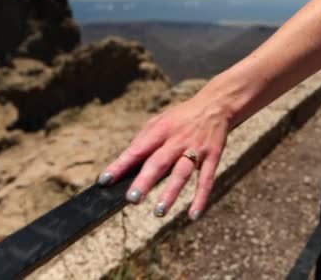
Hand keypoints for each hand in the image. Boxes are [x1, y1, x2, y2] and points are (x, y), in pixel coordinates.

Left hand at [97, 94, 229, 219]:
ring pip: (182, 173)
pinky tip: (193, 215)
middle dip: (145, 181)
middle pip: (159, 162)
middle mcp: (177, 140)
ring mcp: (196, 149)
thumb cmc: (181, 118)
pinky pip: (206, 179)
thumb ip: (143, 140)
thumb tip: (126, 162)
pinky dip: (201, 198)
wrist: (215, 105)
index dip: (121, 165)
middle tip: (132, 199)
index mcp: (161, 130)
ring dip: (171, 192)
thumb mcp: (160, 121)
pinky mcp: (213, 157)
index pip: (137, 149)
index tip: (105, 180)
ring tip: (159, 211)